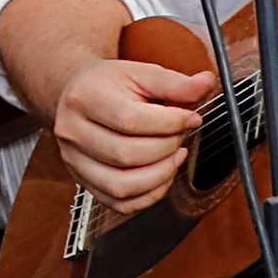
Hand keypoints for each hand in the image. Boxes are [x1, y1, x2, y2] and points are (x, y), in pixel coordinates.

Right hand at [54, 53, 215, 208]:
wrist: (77, 96)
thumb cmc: (109, 86)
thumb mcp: (141, 73)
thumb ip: (175, 83)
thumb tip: (205, 84)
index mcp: (84, 98)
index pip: (130, 120)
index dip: (171, 123)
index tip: (190, 118)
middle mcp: (71, 131)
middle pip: (126, 155)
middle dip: (166, 148)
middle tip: (179, 135)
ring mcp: (74, 160)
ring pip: (122, 185)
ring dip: (160, 176)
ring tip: (173, 157)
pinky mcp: (83, 182)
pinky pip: (120, 203)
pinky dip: (149, 195)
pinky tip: (161, 175)